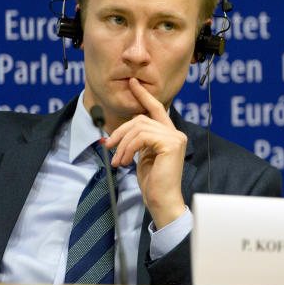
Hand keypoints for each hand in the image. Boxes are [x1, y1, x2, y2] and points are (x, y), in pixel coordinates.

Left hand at [105, 78, 186, 227]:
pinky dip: (128, 148)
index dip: (143, 95)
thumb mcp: (143, 157)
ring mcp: (175, 138)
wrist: (163, 201)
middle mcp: (175, 133)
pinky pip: (142, 137)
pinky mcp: (171, 144)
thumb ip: (139, 142)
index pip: (157, 108)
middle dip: (120, 131)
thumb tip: (121, 134)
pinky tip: (124, 161)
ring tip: (117, 160)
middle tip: (108, 146)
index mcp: (170, 135)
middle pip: (141, 118)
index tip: (133, 83)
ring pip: (139, 127)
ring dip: (122, 144)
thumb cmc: (153, 183)